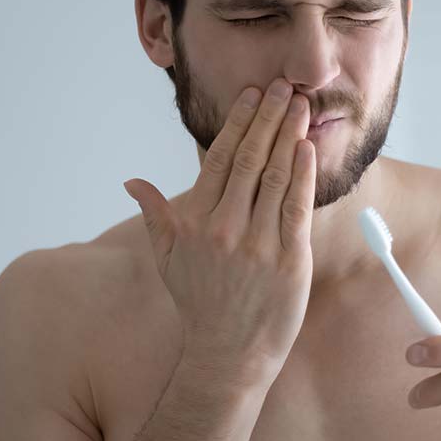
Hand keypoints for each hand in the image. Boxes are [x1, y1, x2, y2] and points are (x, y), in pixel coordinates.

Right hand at [123, 78, 316, 390]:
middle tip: (283, 86)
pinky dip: (302, 173)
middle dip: (268, 117)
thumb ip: (156, 215)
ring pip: (274, 175)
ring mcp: (257, 243)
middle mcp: (223, 227)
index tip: (253, 94)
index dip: (238, 122)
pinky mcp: (288, 259)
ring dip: (289, 134)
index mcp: (195, 221)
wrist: (229, 354)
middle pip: (248, 158)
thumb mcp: (168, 259)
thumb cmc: (200, 304)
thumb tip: (132, 182)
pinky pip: (295, 206)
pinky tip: (307, 147)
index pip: (218, 158)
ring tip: (301, 105)